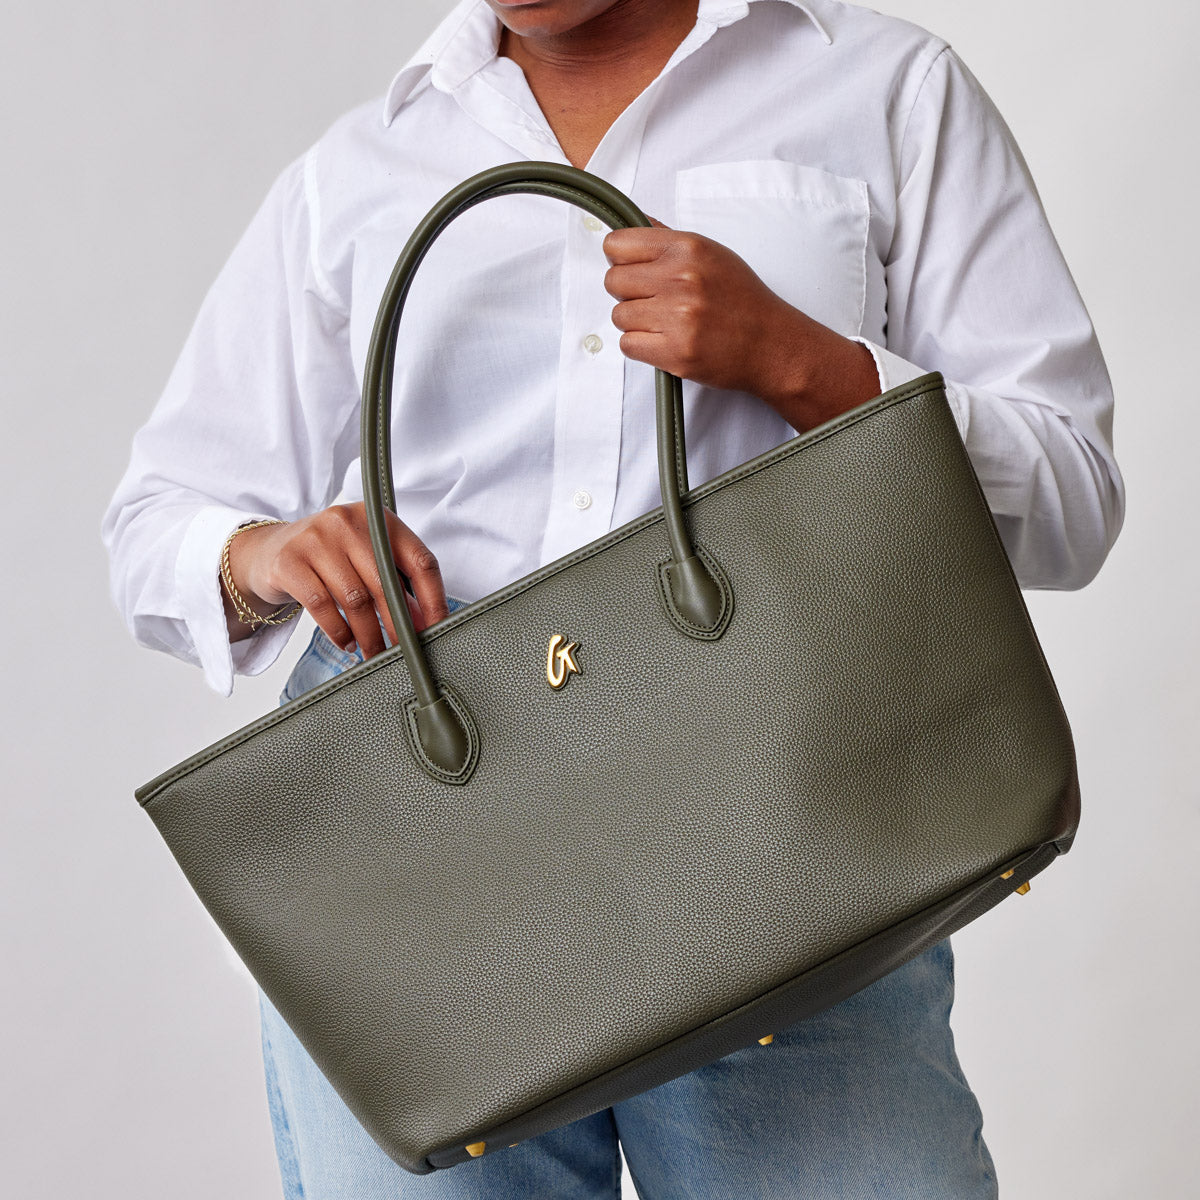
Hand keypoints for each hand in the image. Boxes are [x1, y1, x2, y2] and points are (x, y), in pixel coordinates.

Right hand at [223, 503, 448, 657]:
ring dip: (369, 635)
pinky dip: (339, 632)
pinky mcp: (290, 561)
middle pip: (386, 584)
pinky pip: (322, 605)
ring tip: (373, 652)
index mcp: (379, 519)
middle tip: (403, 652)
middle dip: (398, 626)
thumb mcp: (365, 560)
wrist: (268, 550)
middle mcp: (349, 522)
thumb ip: (395, 583)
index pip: (420, 560)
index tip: (438, 629)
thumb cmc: (328, 557)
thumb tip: (424, 622)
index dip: (434, 598)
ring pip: (355, 599)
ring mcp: (316, 538)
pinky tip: (346, 643)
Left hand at [602, 222, 879, 430]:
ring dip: (635, 323)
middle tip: (652, 302)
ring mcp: (677, 316)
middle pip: (612, 281)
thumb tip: (636, 222)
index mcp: (688, 248)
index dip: (620, 260)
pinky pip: (627, 345)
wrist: (771, 344)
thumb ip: (669, 240)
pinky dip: (641, 347)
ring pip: (618, 315)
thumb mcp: (712, 254)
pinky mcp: (675, 352)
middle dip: (627, 293)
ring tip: (664, 324)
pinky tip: (664, 342)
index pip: (617, 245)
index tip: (633, 271)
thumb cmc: (742, 300)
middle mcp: (681, 278)